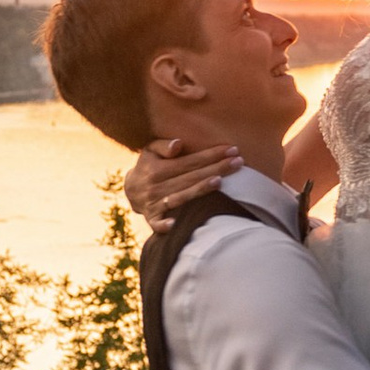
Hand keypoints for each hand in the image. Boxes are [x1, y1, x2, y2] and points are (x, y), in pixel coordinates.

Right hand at [121, 132, 238, 226]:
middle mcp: (156, 186)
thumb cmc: (149, 166)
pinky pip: (158, 224)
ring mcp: (155, 204)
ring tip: (220, 181)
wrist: (130, 190)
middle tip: (238, 162)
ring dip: (200, 190)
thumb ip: (164, 145)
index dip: (211, 155)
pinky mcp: (153, 219)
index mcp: (158, 169)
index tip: (232, 150)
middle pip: (191, 177)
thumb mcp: (150, 150)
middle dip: (216, 169)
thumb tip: (178, 144)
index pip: (190, 161)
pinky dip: (164, 225)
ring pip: (181, 197)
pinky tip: (176, 224)